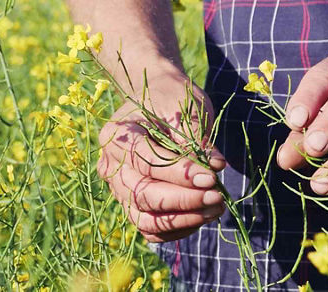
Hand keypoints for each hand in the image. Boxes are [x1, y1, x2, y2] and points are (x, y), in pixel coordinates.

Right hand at [97, 80, 226, 242]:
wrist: (155, 98)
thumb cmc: (169, 98)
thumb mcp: (184, 109)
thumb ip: (196, 140)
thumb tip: (216, 167)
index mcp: (117, 135)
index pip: (148, 163)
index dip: (181, 175)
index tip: (211, 178)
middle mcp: (110, 165)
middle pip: (143, 195)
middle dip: (184, 201)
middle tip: (218, 198)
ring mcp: (117, 188)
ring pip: (144, 218)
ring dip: (183, 220)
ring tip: (216, 209)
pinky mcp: (130, 203)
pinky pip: (150, 228)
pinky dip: (176, 228)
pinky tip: (202, 216)